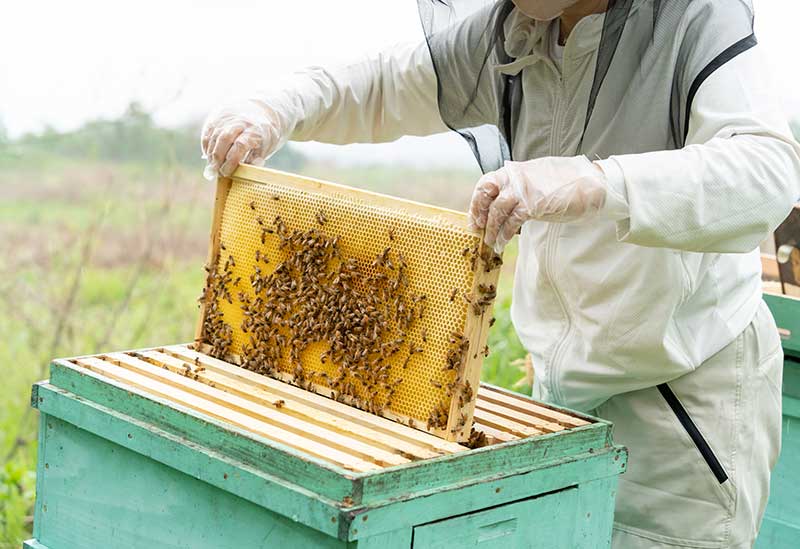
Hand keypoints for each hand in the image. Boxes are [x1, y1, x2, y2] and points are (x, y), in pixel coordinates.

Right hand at [200, 100, 286, 178]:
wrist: (258, 112)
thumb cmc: (262, 135)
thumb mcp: (266, 146)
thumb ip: (255, 159)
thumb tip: (243, 172)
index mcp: (255, 129)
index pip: (240, 145)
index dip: (231, 161)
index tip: (226, 172)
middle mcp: (240, 122)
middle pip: (224, 139)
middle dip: (218, 158)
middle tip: (216, 173)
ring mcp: (227, 119)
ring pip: (214, 137)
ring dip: (211, 155)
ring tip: (212, 168)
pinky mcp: (216, 119)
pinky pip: (208, 134)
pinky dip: (206, 147)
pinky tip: (209, 158)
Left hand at [468, 155, 607, 251]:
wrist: (592, 183)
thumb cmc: (567, 182)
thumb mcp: (537, 176)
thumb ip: (520, 185)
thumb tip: (505, 200)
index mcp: (515, 170)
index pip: (486, 183)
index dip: (477, 202)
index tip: (474, 218)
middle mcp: (516, 177)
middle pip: (485, 194)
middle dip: (479, 214)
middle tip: (478, 230)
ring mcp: (523, 190)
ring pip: (497, 211)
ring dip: (492, 229)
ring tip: (492, 242)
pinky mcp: (533, 204)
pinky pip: (512, 221)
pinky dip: (505, 234)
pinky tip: (504, 241)